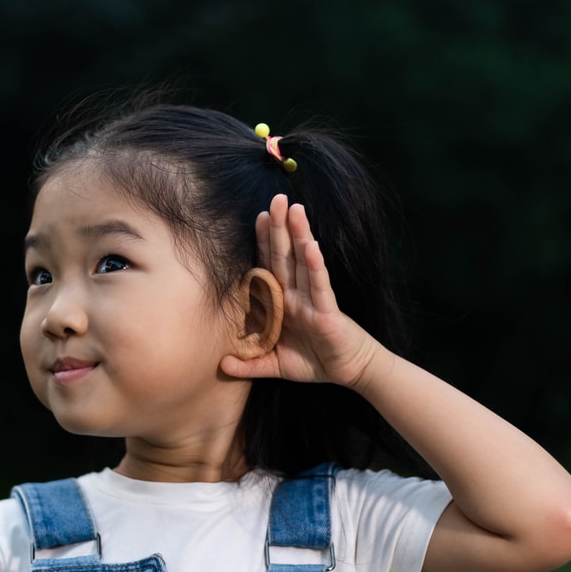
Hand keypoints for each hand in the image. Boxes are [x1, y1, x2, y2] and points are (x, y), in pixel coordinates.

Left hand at [221, 194, 384, 387]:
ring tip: (295, 209)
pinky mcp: (326, 312)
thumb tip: (222, 365)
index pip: (270, 266)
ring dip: (299, 235)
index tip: (258, 217)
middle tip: (276, 198)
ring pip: (302, 262)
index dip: (264, 242)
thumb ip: (250, 364)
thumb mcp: (275, 365)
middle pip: (284, 255)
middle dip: (280, 227)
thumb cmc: (314, 362)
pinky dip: (315, 266)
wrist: (348, 373)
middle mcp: (296, 295)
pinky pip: (320, 286)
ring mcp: (312, 300)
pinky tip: (311, 246)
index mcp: (283, 302)